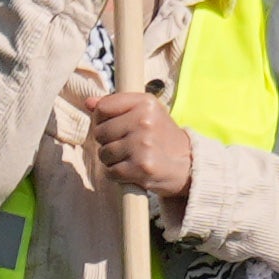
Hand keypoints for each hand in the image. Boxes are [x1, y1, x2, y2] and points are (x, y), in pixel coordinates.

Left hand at [68, 79, 195, 201]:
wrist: (189, 166)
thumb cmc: (162, 138)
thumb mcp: (146, 113)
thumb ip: (116, 105)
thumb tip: (88, 103)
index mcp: (146, 103)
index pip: (103, 108)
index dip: (102, 120)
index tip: (117, 127)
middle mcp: (144, 121)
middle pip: (100, 132)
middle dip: (108, 142)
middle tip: (127, 146)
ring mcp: (143, 144)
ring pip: (104, 153)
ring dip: (112, 160)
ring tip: (131, 158)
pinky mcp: (141, 166)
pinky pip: (111, 171)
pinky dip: (117, 175)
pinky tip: (131, 170)